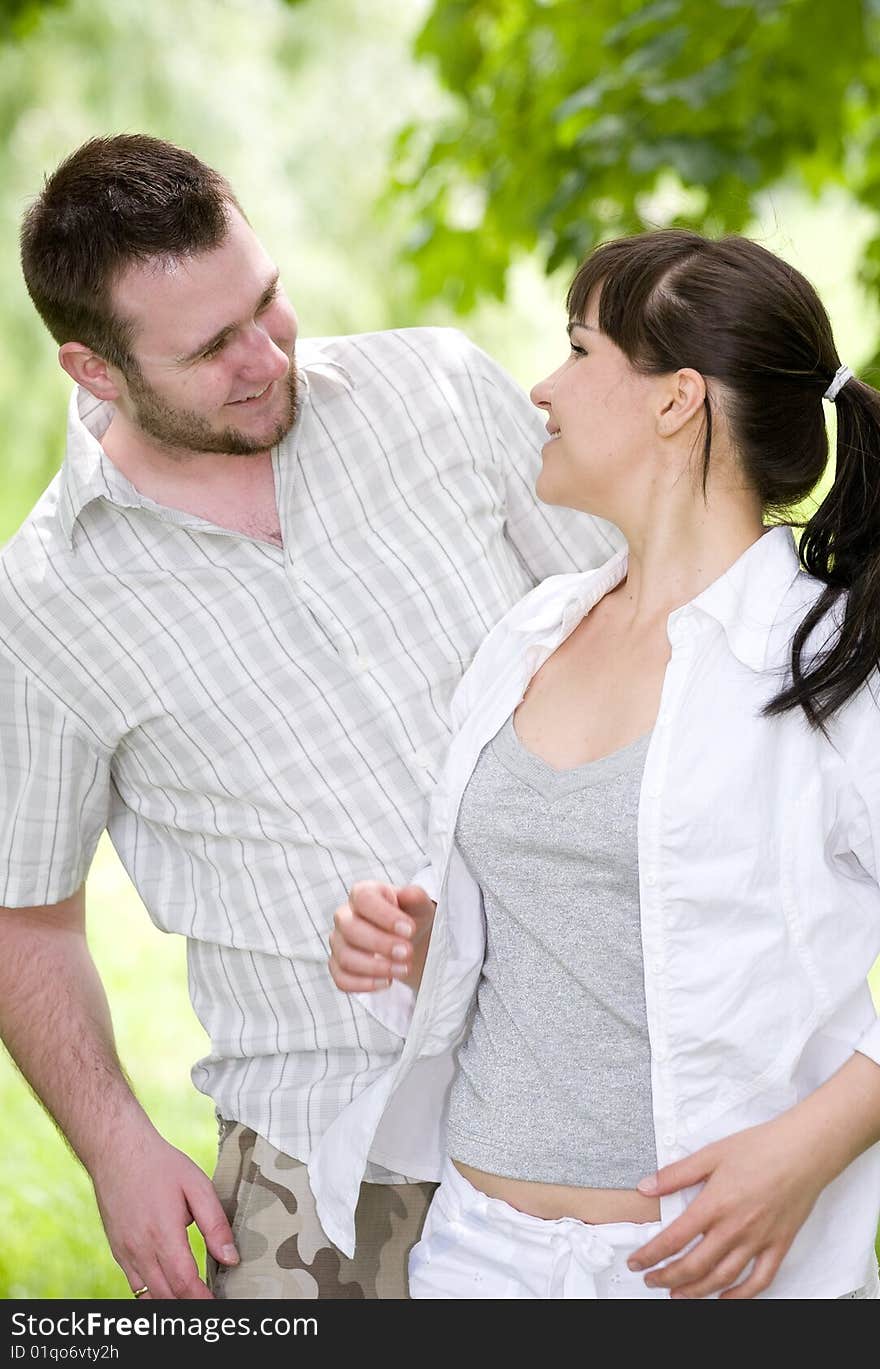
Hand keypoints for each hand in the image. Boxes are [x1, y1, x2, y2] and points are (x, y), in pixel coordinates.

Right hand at [92, 1124, 238, 1299]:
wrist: (118, 1151)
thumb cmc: (160, 1165)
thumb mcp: (197, 1186)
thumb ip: (215, 1225)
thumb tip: (231, 1258)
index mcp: (163, 1235)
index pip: (185, 1283)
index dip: (204, 1300)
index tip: (219, 1303)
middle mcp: (140, 1250)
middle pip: (168, 1296)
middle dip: (191, 1304)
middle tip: (212, 1302)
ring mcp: (125, 1253)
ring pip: (149, 1296)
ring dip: (172, 1301)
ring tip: (194, 1297)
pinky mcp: (118, 1251)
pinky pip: (135, 1285)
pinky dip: (153, 1294)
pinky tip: (170, 1288)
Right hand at [329, 881, 435, 992]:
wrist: (405, 938)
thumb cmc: (408, 916)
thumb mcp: (418, 904)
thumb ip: (415, 897)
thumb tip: (409, 894)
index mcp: (362, 893)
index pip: (363, 899)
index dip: (385, 915)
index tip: (410, 930)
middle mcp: (345, 916)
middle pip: (350, 929)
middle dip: (381, 944)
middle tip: (408, 953)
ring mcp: (338, 942)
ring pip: (345, 957)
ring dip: (376, 967)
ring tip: (403, 969)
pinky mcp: (338, 966)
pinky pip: (341, 979)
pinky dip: (365, 984)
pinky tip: (388, 982)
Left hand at [627, 1112, 826, 1298]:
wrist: (803, 1150)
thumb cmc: (759, 1147)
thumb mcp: (711, 1153)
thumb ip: (676, 1174)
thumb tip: (646, 1186)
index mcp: (714, 1204)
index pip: (673, 1239)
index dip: (650, 1256)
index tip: (636, 1263)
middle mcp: (734, 1228)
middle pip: (694, 1266)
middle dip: (667, 1277)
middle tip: (652, 1280)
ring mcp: (758, 1241)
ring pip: (722, 1278)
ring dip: (697, 1291)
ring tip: (678, 1294)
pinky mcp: (779, 1246)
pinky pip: (759, 1281)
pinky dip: (740, 1296)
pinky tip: (725, 1299)